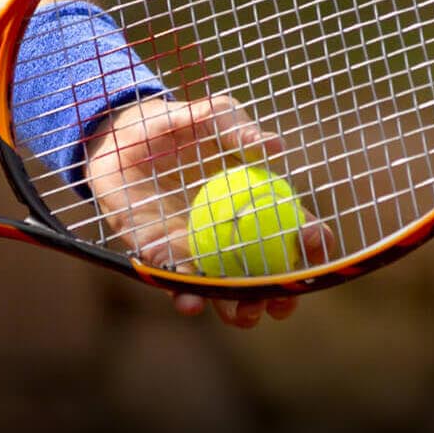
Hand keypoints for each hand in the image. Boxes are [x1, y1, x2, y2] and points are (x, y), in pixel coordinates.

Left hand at [84, 97, 333, 328]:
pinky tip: (190, 302)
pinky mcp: (163, 257)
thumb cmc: (176, 123)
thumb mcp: (210, 117)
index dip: (312, 242)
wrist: (121, 135)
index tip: (312, 244)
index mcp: (257, 204)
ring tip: (243, 316)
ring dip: (237, 310)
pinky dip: (184, 294)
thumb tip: (276, 148)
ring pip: (225, 291)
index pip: (296, 229)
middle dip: (279, 296)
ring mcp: (199, 249)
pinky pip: (176, 282)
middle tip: (281, 304)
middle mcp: (233, 235)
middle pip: (266, 275)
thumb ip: (237, 128)